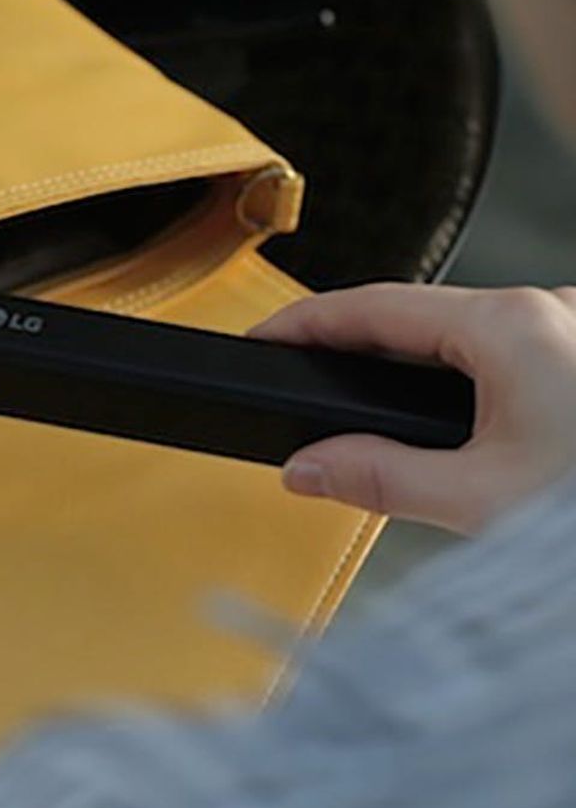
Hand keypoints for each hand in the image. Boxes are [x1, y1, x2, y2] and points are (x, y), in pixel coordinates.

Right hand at [249, 283, 575, 534]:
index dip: (307, 320)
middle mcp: (545, 310)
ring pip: (464, 332)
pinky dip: (461, 373)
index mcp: (509, 327)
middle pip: (417, 316)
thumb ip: (381, 478)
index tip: (262, 337)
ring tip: (365, 401)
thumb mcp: (483, 499)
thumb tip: (307, 468)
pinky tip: (448, 411)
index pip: (375, 307)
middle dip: (355, 349)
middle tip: (300, 380)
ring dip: (411, 364)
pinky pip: (503, 347)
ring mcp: (570, 326)